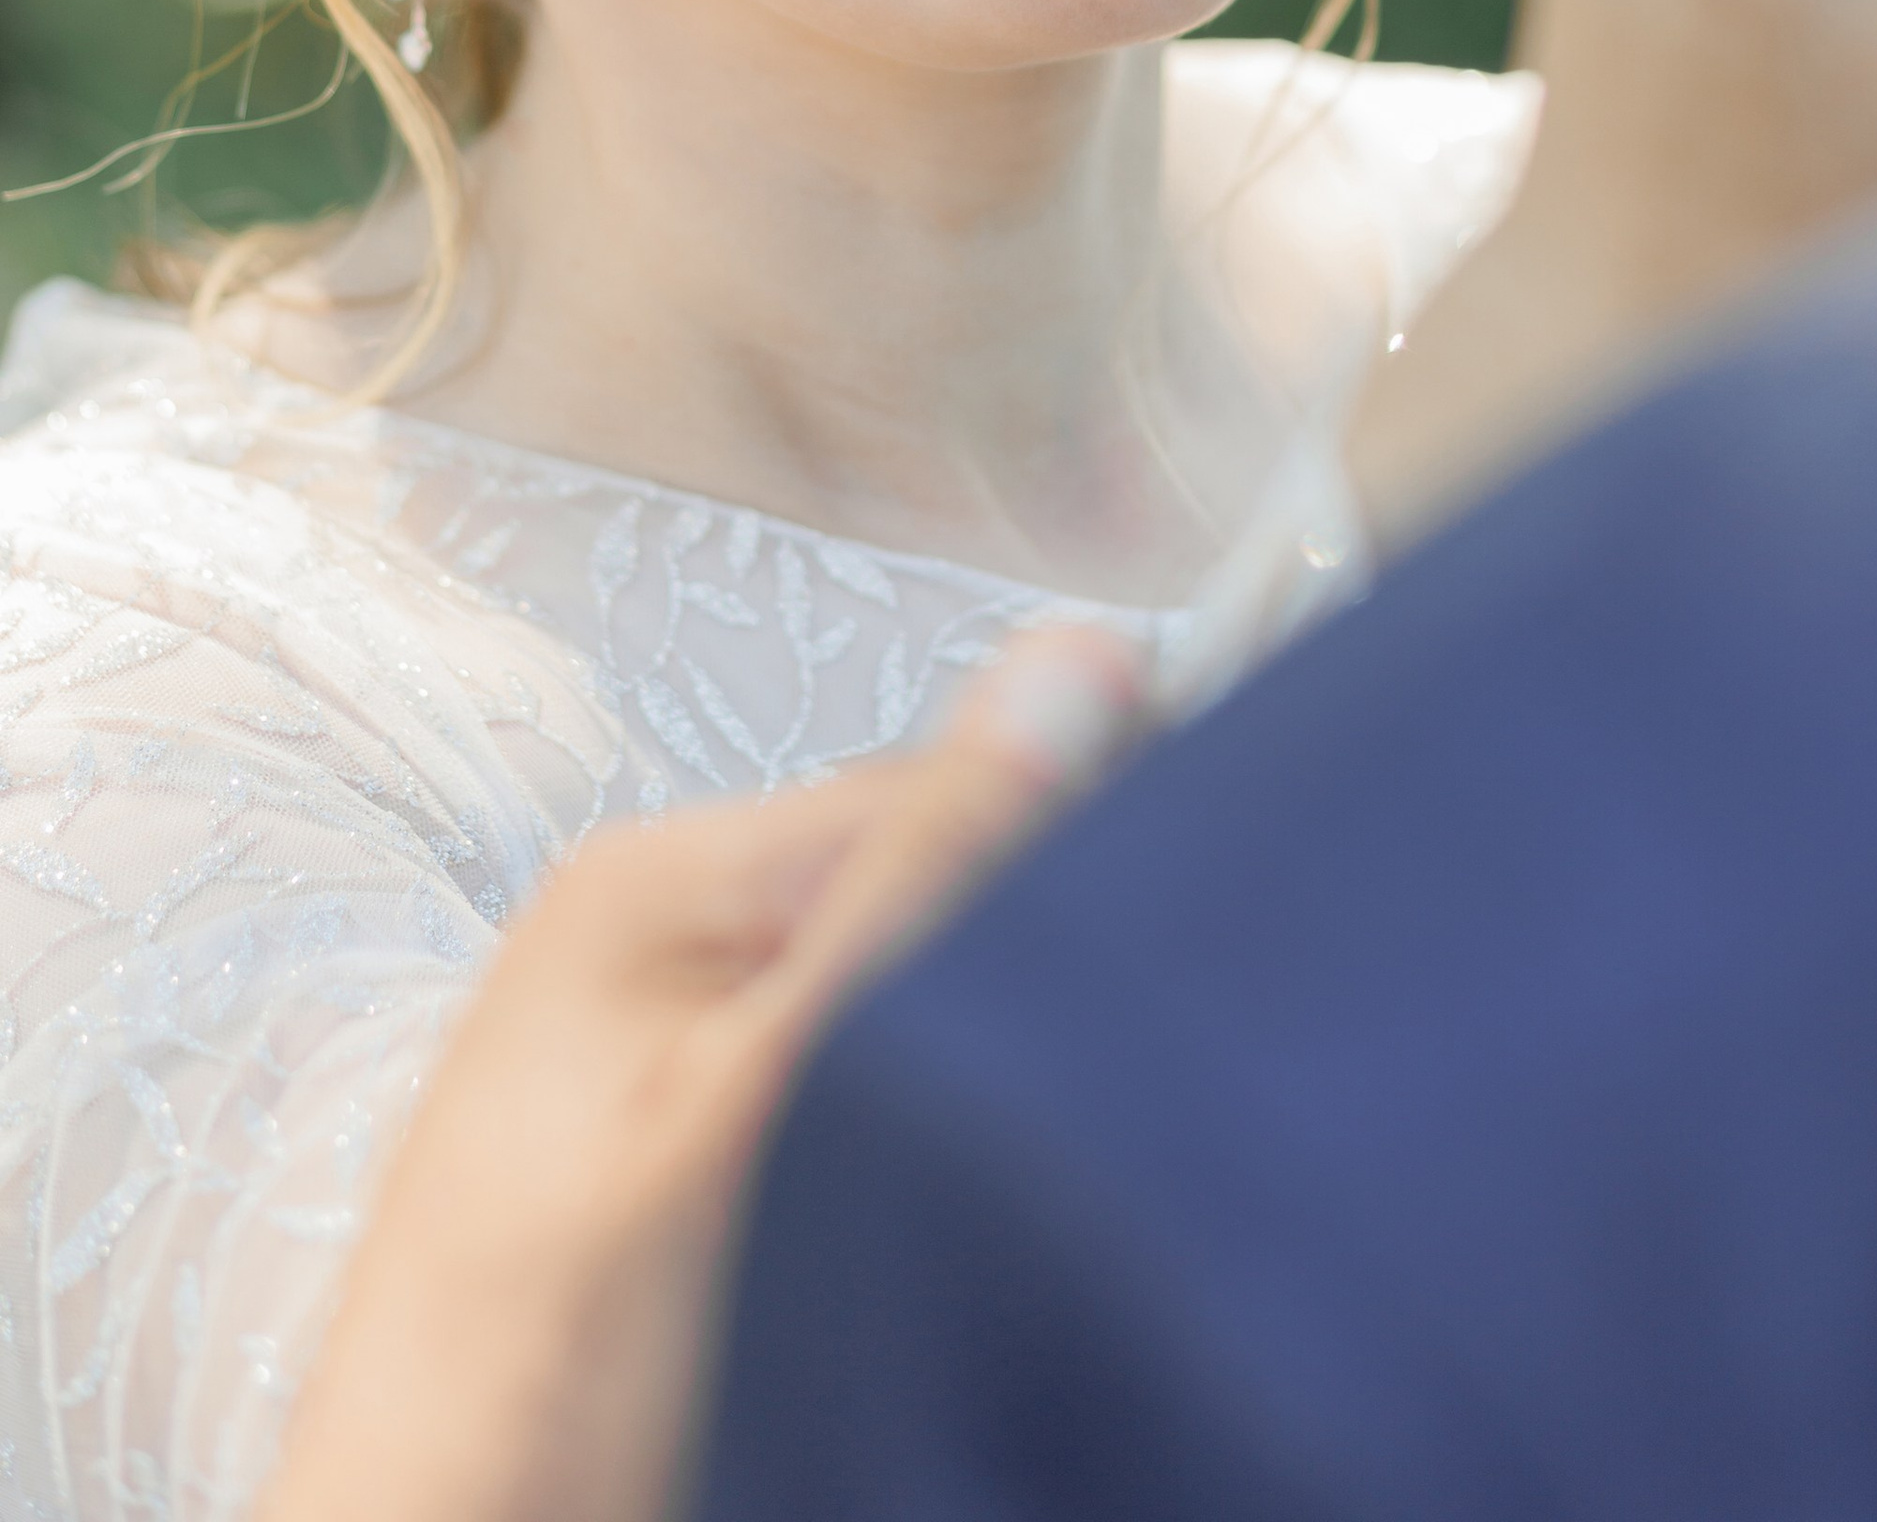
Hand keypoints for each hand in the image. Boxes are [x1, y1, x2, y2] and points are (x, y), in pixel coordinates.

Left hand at [259, 626, 1147, 1521]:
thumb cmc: (534, 1369)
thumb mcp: (751, 1096)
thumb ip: (911, 887)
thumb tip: (1069, 669)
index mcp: (664, 879)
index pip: (936, 780)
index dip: (1071, 837)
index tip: (1180, 922)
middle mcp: (673, 947)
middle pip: (928, 886)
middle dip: (1021, 962)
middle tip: (1088, 1076)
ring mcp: (693, 1066)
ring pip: (916, 1003)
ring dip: (985, 1063)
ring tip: (999, 1160)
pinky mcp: (722, 1173)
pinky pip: (879, 1102)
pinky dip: (937, 1146)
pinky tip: (949, 1211)